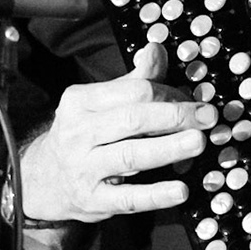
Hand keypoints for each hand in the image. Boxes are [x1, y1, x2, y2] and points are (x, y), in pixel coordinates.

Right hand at [16, 41, 216, 225]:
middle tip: (207, 118)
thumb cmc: (83, 134)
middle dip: (174, 116)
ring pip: (130, 156)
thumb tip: (156, 49)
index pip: (133, 92)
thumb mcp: (101, 102)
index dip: (169, 94)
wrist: (42, 179)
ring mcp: (83, 168)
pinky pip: (127, 198)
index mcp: (81, 101)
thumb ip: (134, 80)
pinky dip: (155, 195)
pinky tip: (179, 191)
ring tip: (197, 142)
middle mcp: (78, 133)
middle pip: (133, 119)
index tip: (193, 102)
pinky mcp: (92, 200)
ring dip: (168, 148)